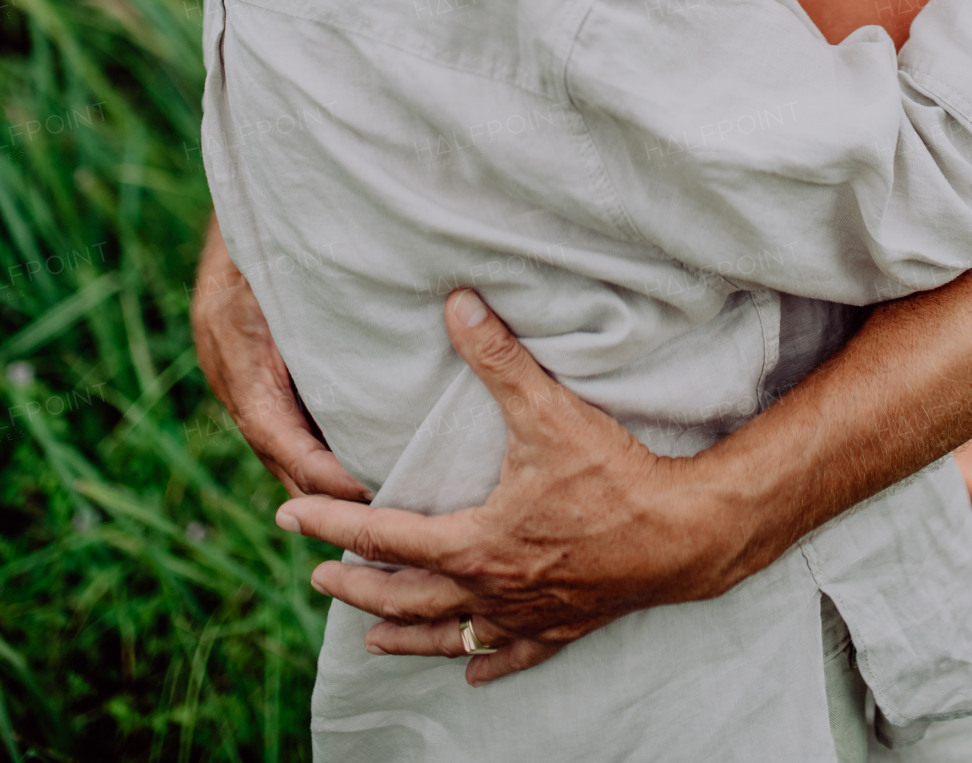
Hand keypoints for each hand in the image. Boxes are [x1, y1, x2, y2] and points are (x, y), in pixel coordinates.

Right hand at [192, 214, 369, 500]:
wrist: (248, 181)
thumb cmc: (275, 221)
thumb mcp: (297, 266)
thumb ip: (330, 312)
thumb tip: (386, 353)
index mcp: (238, 357)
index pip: (282, 442)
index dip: (327, 477)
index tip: (374, 496)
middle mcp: (232, 372)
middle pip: (282, 455)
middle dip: (330, 491)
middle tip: (387, 516)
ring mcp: (238, 369)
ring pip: (285, 440)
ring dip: (327, 470)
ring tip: (384, 497)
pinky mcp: (255, 362)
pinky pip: (287, 414)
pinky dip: (321, 438)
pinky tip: (365, 446)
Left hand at [276, 290, 715, 683]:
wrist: (683, 535)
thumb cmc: (615, 475)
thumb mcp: (549, 411)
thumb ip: (499, 357)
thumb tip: (457, 304)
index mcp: (475, 542)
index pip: (383, 534)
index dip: (330, 524)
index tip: (288, 516)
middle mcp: (491, 587)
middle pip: (405, 596)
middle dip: (357, 587)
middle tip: (318, 580)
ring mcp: (528, 613)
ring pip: (449, 633)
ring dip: (406, 634)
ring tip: (371, 640)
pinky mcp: (565, 625)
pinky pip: (514, 652)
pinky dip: (487, 658)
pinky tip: (473, 666)